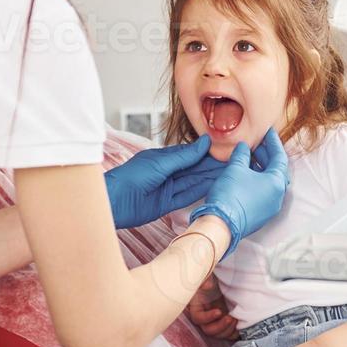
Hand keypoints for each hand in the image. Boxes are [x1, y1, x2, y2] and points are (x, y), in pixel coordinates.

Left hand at [103, 134, 224, 228]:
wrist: (113, 201)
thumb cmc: (130, 177)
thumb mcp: (159, 163)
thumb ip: (183, 156)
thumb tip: (204, 143)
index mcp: (163, 158)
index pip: (190, 153)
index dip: (206, 151)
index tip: (224, 148)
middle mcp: (167, 172)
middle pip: (194, 168)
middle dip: (212, 165)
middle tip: (233, 161)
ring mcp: (168, 188)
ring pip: (193, 181)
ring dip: (210, 177)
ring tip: (229, 172)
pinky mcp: (167, 204)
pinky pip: (188, 195)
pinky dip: (201, 190)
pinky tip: (214, 185)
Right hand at [186, 275, 237, 339]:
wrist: (227, 281)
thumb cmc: (215, 278)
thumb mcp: (208, 276)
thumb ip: (205, 280)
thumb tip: (208, 285)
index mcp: (198, 307)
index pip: (198, 318)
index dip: (207, 318)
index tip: (219, 311)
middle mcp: (206, 317)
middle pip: (208, 330)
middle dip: (220, 326)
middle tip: (230, 318)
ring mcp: (216, 322)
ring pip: (218, 335)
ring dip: (227, 330)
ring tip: (235, 319)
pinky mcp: (226, 324)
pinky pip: (229, 335)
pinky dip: (234, 333)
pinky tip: (239, 324)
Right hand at [189, 128, 289, 257]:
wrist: (220, 225)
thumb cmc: (230, 195)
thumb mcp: (235, 168)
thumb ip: (242, 154)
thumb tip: (243, 148)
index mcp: (277, 183)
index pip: (279, 156)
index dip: (273, 141)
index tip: (267, 131)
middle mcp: (277, 196)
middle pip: (275, 169)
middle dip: (265, 154)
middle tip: (255, 142)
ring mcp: (269, 207)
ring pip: (268, 182)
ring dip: (259, 168)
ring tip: (246, 156)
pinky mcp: (259, 215)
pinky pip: (262, 192)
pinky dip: (256, 180)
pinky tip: (243, 173)